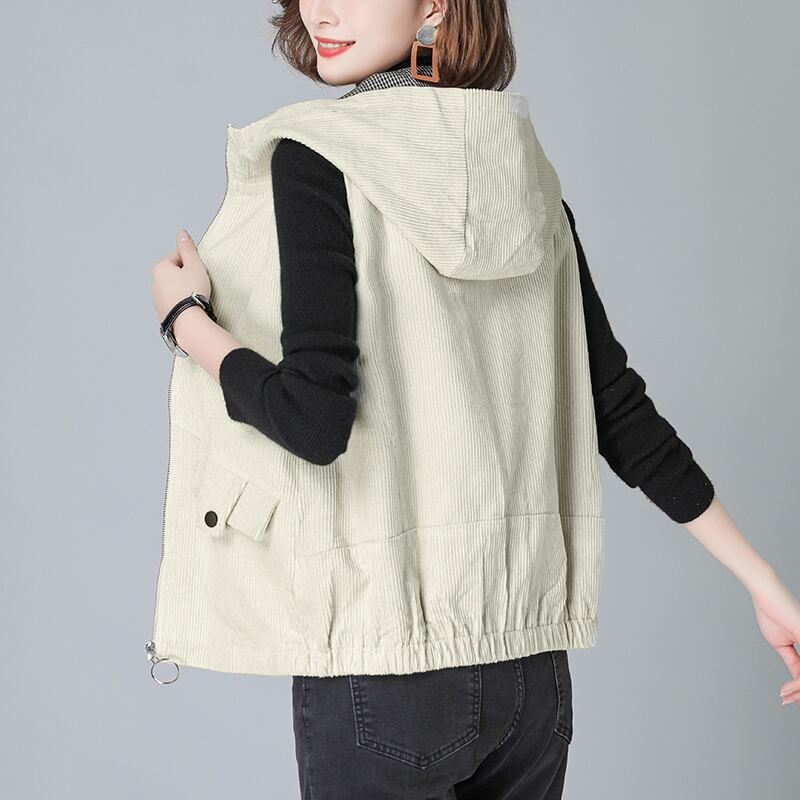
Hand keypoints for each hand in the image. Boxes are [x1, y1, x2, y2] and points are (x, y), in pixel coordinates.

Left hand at [151, 229, 211, 322]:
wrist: (189, 322)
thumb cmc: (192, 293)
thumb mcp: (194, 266)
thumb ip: (188, 248)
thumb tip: (182, 233)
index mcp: (160, 268)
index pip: (179, 256)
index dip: (192, 262)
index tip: (199, 271)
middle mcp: (154, 283)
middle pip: (176, 272)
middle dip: (188, 276)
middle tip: (199, 284)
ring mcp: (157, 299)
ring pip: (175, 288)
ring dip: (185, 289)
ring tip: (195, 297)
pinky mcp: (162, 312)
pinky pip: (174, 302)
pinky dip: (182, 302)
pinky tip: (190, 306)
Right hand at [749, 574, 799, 705]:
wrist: (765, 594)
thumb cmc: (772, 612)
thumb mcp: (782, 643)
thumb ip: (793, 662)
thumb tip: (798, 681)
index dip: (799, 687)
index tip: (786, 697)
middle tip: (786, 700)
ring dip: (799, 689)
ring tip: (785, 695)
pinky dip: (799, 682)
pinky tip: (789, 688)